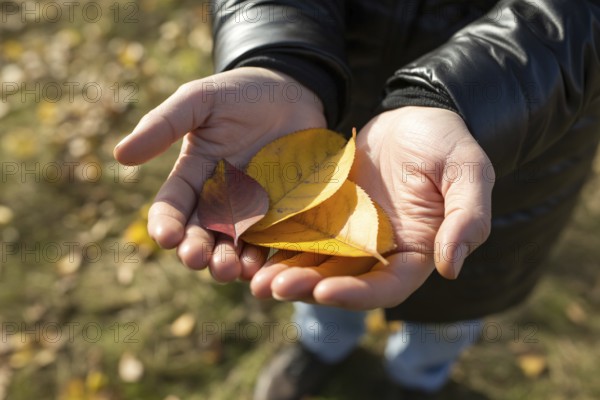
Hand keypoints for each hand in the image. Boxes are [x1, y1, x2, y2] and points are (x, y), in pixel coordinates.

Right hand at [114, 67, 325, 280]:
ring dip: (226, 262)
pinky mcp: (280, 213)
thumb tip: (120, 155)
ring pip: (232, 245)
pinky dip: (261, 258)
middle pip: (200, 234)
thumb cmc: (241, 93)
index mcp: (194, 175)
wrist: (293, 92)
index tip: (167, 237)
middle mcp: (218, 199)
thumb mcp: (199, 101)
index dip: (166, 224)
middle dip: (195, 250)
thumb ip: (164, 124)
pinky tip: (259, 267)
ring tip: (228, 270)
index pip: (173, 206)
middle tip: (197, 259)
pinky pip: (268, 242)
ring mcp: (250, 208)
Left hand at [250, 107, 494, 309]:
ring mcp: (348, 233)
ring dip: (284, 273)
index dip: (356, 294)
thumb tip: (452, 267)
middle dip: (307, 288)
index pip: (386, 287)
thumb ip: (466, 218)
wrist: (415, 116)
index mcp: (413, 252)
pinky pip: (299, 231)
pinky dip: (276, 242)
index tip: (325, 291)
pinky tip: (249, 244)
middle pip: (340, 280)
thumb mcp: (468, 173)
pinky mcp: (325, 212)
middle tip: (272, 288)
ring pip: (313, 262)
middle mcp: (377, 251)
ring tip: (252, 279)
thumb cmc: (448, 144)